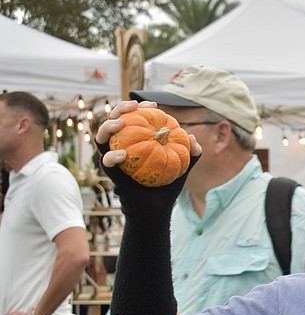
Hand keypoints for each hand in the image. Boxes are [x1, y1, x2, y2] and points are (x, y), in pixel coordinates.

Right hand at [95, 100, 201, 216]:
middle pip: (113, 123)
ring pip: (101, 140)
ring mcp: (115, 163)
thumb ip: (191, 154)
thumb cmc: (167, 187)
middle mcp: (121, 150)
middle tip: (133, 105)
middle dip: (119, 109)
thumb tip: (193, 137)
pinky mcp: (113, 177)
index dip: (140, 108)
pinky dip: (112, 157)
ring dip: (107, 127)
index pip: (133, 120)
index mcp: (135, 144)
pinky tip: (123, 154)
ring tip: (120, 123)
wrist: (157, 211)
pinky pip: (107, 165)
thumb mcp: (183, 168)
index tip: (152, 104)